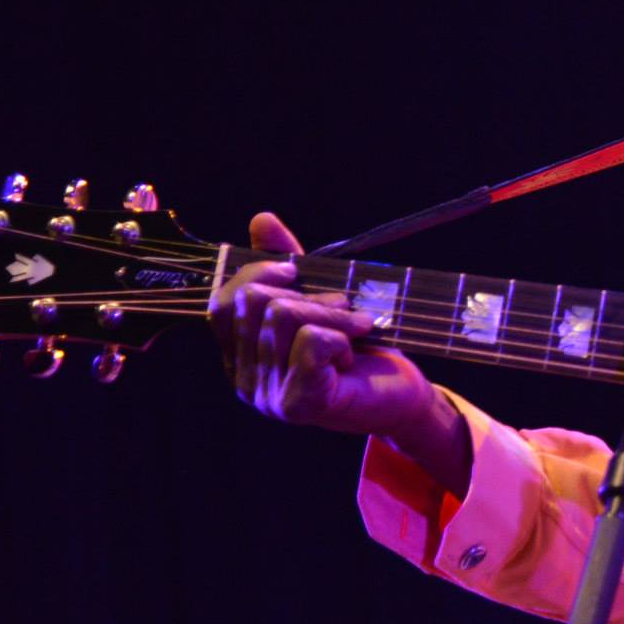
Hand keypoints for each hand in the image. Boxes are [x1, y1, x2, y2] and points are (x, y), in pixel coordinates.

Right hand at [208, 212, 439, 439]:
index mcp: (242, 355)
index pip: (223, 301)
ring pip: (283, 317)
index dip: (257, 273)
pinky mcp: (297, 404)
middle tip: (344, 309)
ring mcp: (267, 396)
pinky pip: (310, 342)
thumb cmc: (360, 348)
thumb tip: (261, 219)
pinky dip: (340, 339)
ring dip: (333, 316)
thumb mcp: (321, 300)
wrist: (400, 396)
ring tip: (355, 331)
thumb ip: (287, 265)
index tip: (296, 270)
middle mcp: (244, 379)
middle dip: (308, 294)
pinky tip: (350, 358)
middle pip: (254, 301)